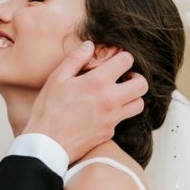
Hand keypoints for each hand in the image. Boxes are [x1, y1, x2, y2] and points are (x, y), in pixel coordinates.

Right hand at [24, 41, 147, 161]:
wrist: (47, 144)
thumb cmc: (48, 111)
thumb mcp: (56, 79)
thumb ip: (75, 59)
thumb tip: (89, 46)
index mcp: (97, 82)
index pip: (126, 61)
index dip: (123, 57)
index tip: (116, 61)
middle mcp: (110, 100)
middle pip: (141, 84)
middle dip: (136, 77)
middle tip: (124, 77)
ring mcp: (112, 118)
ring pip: (139, 104)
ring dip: (132, 96)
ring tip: (119, 94)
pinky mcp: (110, 132)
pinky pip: (123, 119)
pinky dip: (118, 113)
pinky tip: (104, 111)